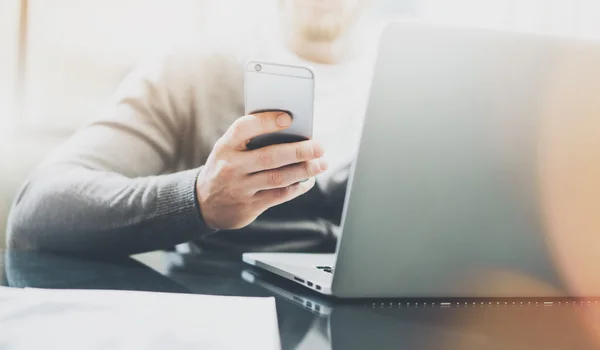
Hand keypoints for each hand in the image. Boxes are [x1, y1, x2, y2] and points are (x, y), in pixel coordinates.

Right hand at [196, 112, 327, 229]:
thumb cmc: (226, 167)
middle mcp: (231, 167)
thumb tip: (292, 132)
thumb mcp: (227, 150)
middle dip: (298, 151)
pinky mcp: (250, 205)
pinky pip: (279, 195)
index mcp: (225, 146)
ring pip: (278, 178)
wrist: (204, 203)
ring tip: (322, 164)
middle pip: (269, 156)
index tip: (288, 118)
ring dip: (304, 170)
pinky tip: (308, 180)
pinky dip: (297, 187)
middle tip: (319, 146)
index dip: (266, 122)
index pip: (244, 128)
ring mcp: (240, 188)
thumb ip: (250, 141)